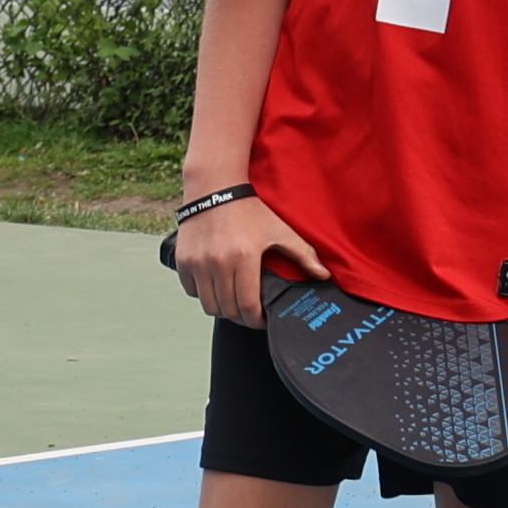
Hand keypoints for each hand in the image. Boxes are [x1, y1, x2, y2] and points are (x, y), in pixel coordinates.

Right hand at [172, 193, 293, 323]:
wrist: (213, 188)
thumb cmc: (248, 210)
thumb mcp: (279, 230)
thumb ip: (303, 254)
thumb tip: (324, 275)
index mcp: (244, 257)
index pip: (248, 306)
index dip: (256, 320)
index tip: (261, 319)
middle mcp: (218, 263)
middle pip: (228, 310)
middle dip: (241, 317)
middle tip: (249, 312)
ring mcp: (198, 263)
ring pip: (209, 306)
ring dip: (223, 308)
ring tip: (233, 300)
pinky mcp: (183, 261)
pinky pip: (192, 292)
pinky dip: (204, 294)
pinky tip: (216, 285)